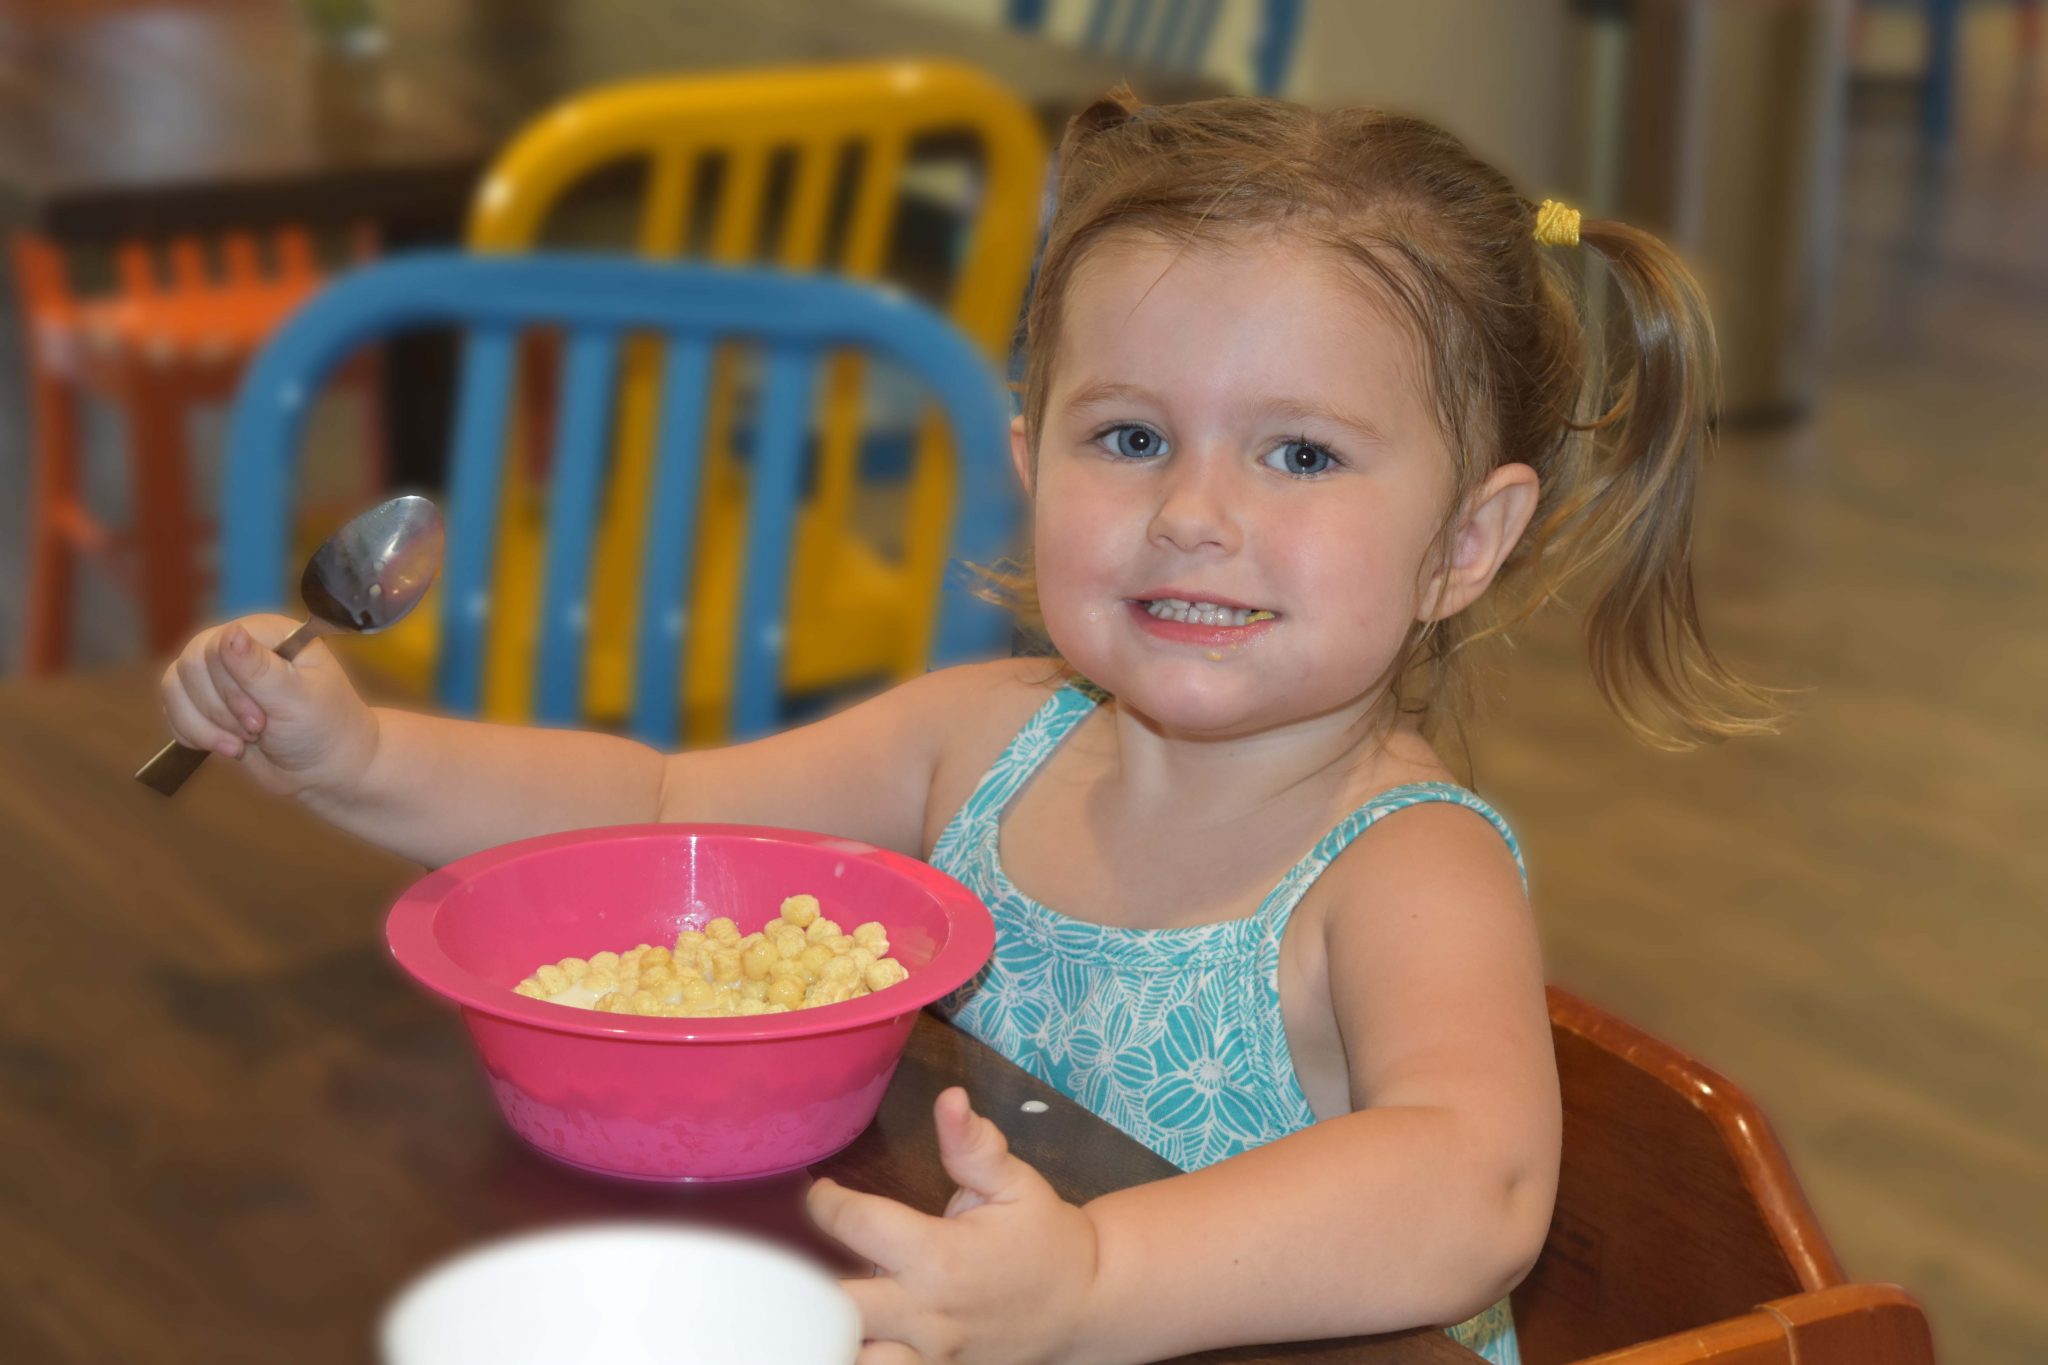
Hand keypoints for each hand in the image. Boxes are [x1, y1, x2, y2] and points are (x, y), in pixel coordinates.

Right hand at [159, 615, 378, 798]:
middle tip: (257, 732)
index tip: (260, 720)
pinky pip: (172, 710)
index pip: (216, 644)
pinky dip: (193, 734)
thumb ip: (261, 669)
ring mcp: (218, 674)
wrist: (324, 768)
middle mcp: (238, 646)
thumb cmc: (324, 728)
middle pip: (190, 666)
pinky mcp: (205, 702)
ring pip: (174, 687)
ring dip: (204, 725)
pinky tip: (226, 747)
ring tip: (242, 744)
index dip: (229, 688)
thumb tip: (230, 632)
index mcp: (268, 633)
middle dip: (220, 710)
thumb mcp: (297, 700)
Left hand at [808, 1087, 1101, 1363]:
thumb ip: (974, 1146)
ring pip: (854, 1355)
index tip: (821, 1192)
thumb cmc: (1044, 1239)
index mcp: (940, 1255)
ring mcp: (929, 1355)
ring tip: (816, 1304)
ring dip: (830, 1328)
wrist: (1085, 1306)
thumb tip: (950, 1099)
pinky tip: (849, 1333)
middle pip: (837, 1306)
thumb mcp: (1016, 1183)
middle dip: (807, 1280)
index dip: (825, 1202)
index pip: (856, 1224)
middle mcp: (927, 1312)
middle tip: (799, 1258)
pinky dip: (862, 1354)